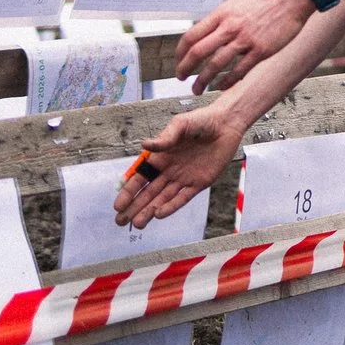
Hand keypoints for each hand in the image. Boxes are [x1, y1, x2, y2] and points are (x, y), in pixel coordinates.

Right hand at [111, 106, 243, 228]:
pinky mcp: (199, 183)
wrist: (226, 124)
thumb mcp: (179, 125)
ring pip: (163, 198)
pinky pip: (182, 198)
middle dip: (134, 207)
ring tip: (137, 224)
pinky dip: (171, 206)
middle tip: (120, 221)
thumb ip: (164, 138)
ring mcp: (184, 178)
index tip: (118, 204)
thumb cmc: (201, 121)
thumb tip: (144, 145)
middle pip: (149, 192)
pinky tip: (158, 214)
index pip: (140, 178)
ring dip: (149, 211)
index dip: (129, 191)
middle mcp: (169, 170)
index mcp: (161, 157)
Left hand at [176, 0, 313, 93]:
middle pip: (199, 52)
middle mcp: (230, 27)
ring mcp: (245, 40)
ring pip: (216, 65)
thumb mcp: (236, 3)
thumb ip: (221, 19)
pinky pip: (239, 71)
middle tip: (181, 78)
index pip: (191, 36)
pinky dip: (227, 82)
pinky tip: (222, 87)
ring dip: (203, 80)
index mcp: (221, 14)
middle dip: (185, 68)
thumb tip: (206, 33)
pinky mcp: (261, 51)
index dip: (180, 52)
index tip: (179, 61)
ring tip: (198, 89)